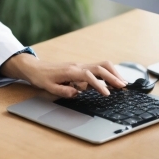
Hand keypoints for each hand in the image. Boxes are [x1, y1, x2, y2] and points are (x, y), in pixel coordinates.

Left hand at [0, 53, 126, 97]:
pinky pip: (97, 67)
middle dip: (113, 76)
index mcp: (70, 71)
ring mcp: (80, 65)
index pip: (89, 76)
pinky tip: (113, 81)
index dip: (99, 85)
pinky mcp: (81, 67)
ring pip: (101, 65)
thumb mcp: (49, 87)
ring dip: (113, 72)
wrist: (35, 67)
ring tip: (122, 83)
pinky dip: (108, 72)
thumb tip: (77, 93)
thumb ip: (63, 91)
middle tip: (123, 87)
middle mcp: (77, 66)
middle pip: (100, 67)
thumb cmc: (41, 77)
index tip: (107, 94)